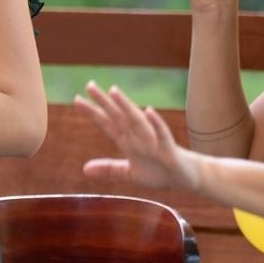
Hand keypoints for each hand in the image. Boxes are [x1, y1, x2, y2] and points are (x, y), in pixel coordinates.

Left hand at [78, 82, 201, 192]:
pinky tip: (149, 111)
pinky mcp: (169, 149)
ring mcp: (154, 141)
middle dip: (105, 102)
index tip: (76, 99)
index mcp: (128, 141)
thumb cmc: (159, 171)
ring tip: (114, 91)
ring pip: (137, 121)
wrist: (186, 177)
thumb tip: (84, 169)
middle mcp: (139, 137)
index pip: (107, 124)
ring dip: (126, 106)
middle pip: (119, 116)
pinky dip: (156, 123)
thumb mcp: (129, 173)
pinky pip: (162, 134)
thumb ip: (109, 169)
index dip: (92, 113)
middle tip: (90, 85)